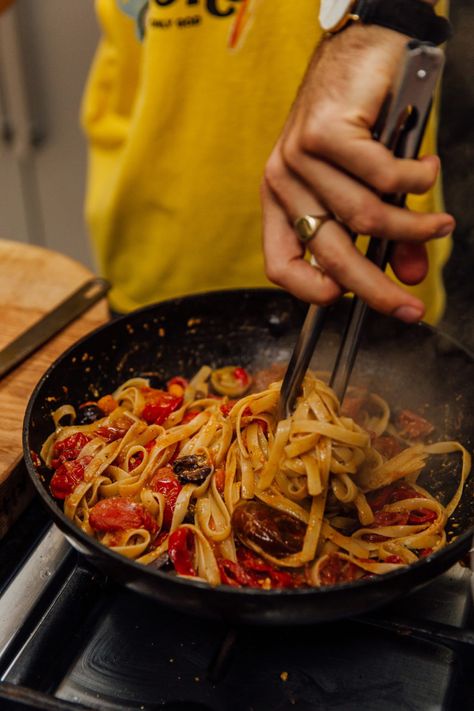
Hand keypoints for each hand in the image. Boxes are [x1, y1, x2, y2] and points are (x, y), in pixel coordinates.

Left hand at [261, 24, 454, 322]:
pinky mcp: (324, 132)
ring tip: (438, 224)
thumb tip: (412, 273)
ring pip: (364, 216)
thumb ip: (385, 235)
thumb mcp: (366, 188)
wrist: (362, 51)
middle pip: (331, 253)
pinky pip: (381, 176)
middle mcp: (281, 183)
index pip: (280, 263)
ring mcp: (297, 157)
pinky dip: (415, 181)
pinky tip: (426, 171)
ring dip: (413, 226)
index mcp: (281, 202)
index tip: (343, 302)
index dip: (309, 290)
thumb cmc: (359, 122)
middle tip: (411, 305)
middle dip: (377, 287)